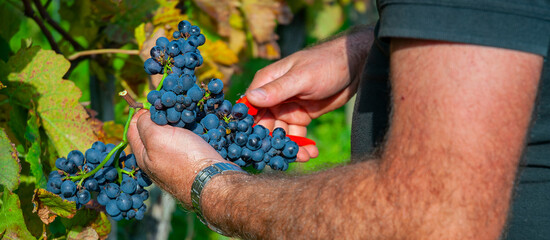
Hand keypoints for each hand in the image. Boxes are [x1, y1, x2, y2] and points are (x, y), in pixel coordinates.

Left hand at [127, 109, 228, 206]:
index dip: (139, 113)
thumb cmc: (184, 160)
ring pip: (172, 138)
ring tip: (185, 114)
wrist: (213, 181)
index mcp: (143, 156)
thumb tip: (142, 115)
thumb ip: (145, 124)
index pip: (132, 130)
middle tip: (171, 106)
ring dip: (177, 124)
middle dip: (160, 117)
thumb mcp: (157, 137)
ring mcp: (175, 164)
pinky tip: (197, 127)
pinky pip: (187, 144)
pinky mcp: (192, 164)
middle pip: (153, 133)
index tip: (152, 101)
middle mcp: (156, 162)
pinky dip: (191, 133)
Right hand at [245, 26, 373, 161]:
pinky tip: (311, 153)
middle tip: (281, 158)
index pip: (250, 107)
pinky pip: (297, 135)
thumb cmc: (326, 63)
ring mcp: (288, 108)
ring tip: (304, 157)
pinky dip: (302, 145)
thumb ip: (277, 90)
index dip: (248, 127)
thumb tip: (250, 99)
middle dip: (271, 142)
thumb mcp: (301, 78)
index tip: (252, 147)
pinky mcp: (302, 116)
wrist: (355, 65)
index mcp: (266, 83)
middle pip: (264, 125)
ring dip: (289, 147)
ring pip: (281, 134)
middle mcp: (274, 97)